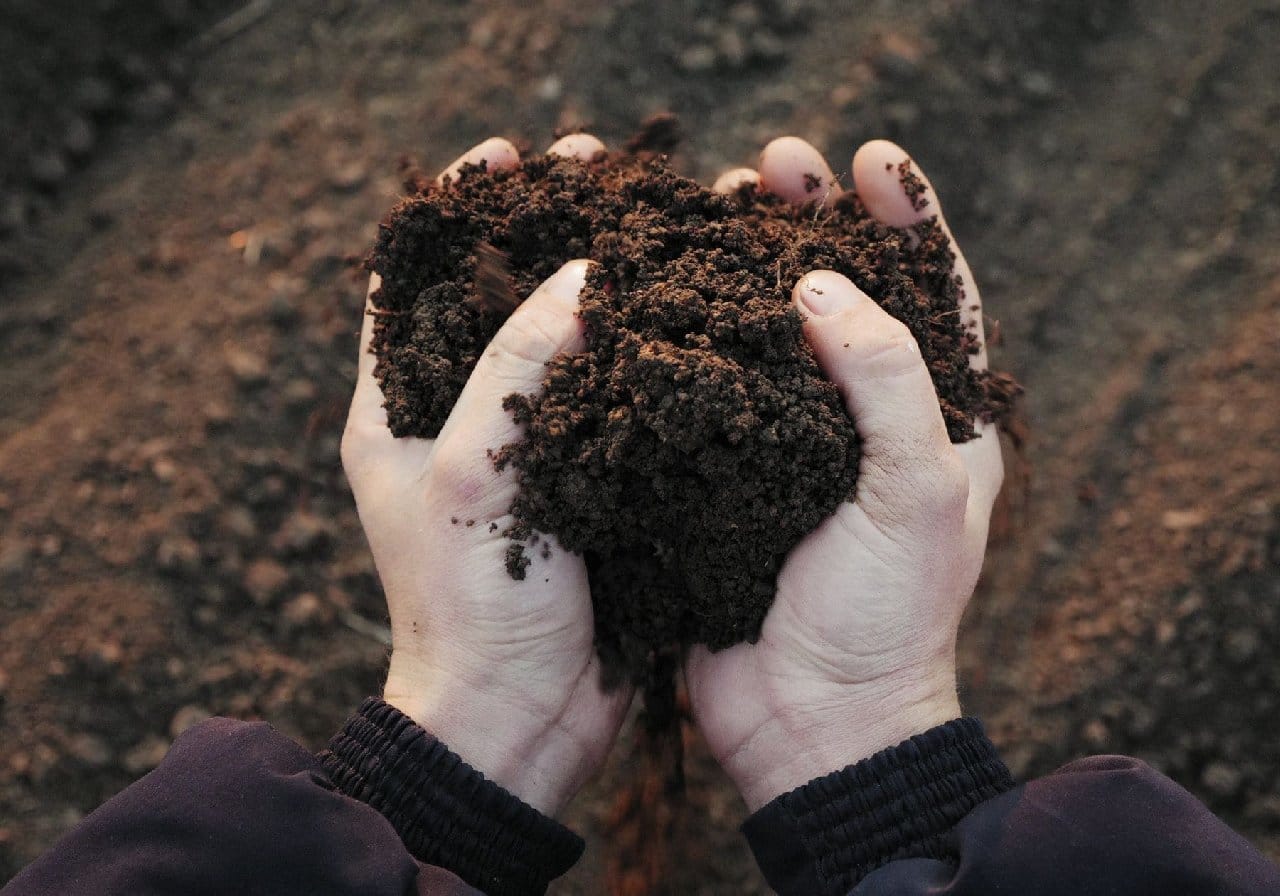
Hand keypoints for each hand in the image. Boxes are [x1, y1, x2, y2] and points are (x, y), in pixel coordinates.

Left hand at [341, 134, 631, 816]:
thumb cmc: (470, 603)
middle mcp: (455, 418)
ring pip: (559, 340)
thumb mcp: (468, 471)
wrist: (522, 716)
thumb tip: (580, 276)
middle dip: (543, 228)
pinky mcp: (582, 480)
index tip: (507, 155)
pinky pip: (607, 393)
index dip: (459, 210)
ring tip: (650, 219)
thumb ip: (513, 365)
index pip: (413, 280)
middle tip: (599, 168)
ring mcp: (523, 449)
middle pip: (495, 296)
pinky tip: (684, 308)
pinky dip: (638, 348)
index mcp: (394, 409)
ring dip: (599, 280)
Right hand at [687, 137, 1004, 809]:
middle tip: (770, 166)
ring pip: (766, 333)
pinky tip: (655, 295)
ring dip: (739, 267)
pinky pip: (707, 389)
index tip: (867, 160)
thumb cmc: (886, 618)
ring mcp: (788, 445)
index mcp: (936, 420)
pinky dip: (686, 339)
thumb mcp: (917, 494)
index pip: (933, 292)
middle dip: (810, 224)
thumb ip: (885, 381)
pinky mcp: (725, 473)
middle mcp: (862, 421)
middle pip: (841, 295)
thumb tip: (821, 287)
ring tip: (709, 207)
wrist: (811, 723)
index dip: (906, 219)